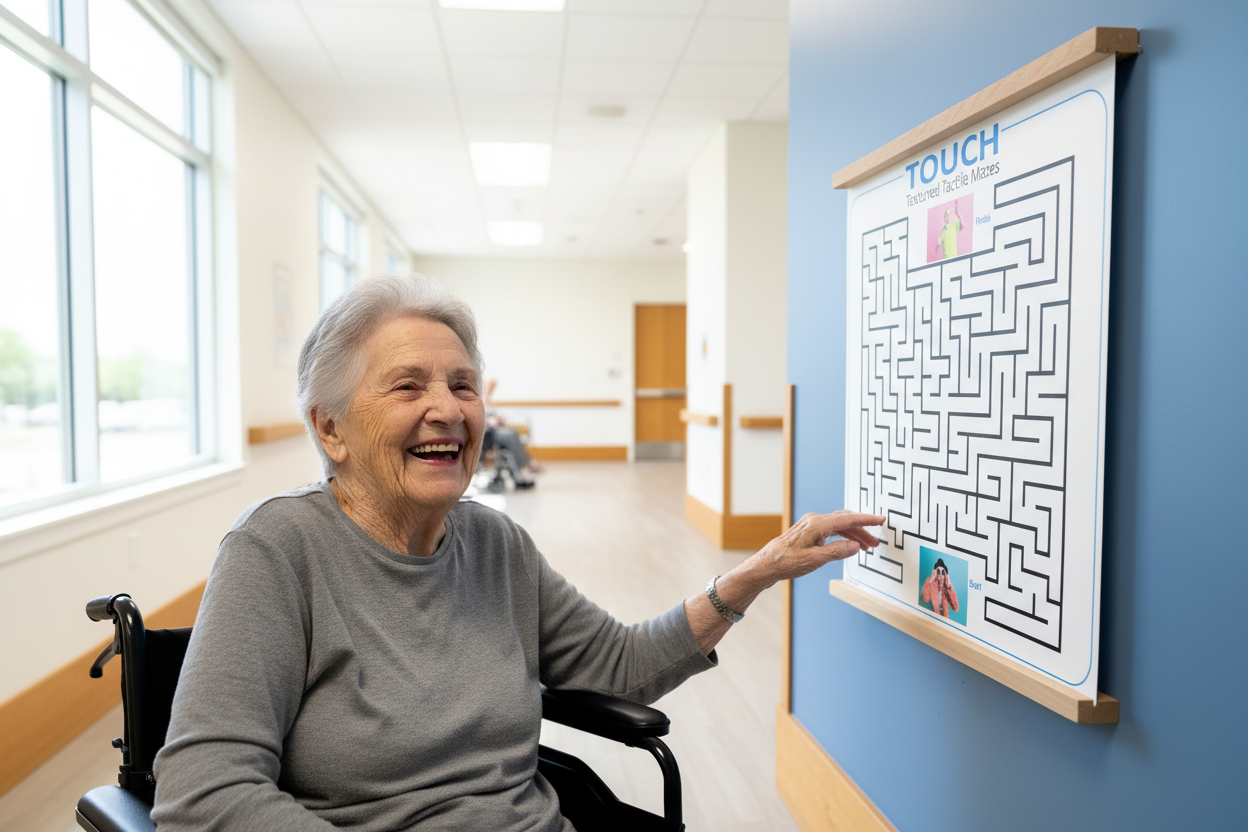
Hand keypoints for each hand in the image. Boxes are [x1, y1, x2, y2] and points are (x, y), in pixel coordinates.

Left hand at [683, 510, 885, 655]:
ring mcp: (810, 526)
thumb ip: (837, 552)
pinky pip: (831, 530)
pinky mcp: (807, 532)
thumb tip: (855, 547)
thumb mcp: (815, 560)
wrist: (766, 565)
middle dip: (862, 530)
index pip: (847, 519)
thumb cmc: (786, 563)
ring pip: (838, 526)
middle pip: (845, 521)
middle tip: (876, 542)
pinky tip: (848, 546)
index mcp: (817, 525)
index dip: (866, 519)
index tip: (881, 519)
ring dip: (853, 535)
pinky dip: (842, 537)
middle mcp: (814, 521)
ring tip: (866, 547)